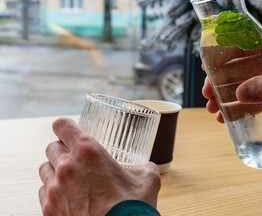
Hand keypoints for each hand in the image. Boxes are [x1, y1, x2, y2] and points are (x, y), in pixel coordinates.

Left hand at [39, 118, 160, 215]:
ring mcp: (55, 190)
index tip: (68, 130)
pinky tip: (66, 196)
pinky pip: (42, 193)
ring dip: (55, 170)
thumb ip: (143, 167)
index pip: (62, 126)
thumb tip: (146, 167)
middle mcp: (67, 168)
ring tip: (70, 177)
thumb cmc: (132, 207)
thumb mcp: (147, 179)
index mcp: (88, 152)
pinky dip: (51, 191)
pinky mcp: (49, 211)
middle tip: (75, 157)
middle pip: (51, 147)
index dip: (64, 126)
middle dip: (62, 149)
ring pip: (44, 169)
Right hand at [203, 30, 261, 122]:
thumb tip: (240, 94)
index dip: (219, 58)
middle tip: (207, 96)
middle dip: (218, 83)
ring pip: (239, 85)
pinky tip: (227, 117)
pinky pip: (250, 98)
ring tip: (213, 111)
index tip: (205, 70)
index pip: (237, 46)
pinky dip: (238, 107)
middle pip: (234, 68)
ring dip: (224, 97)